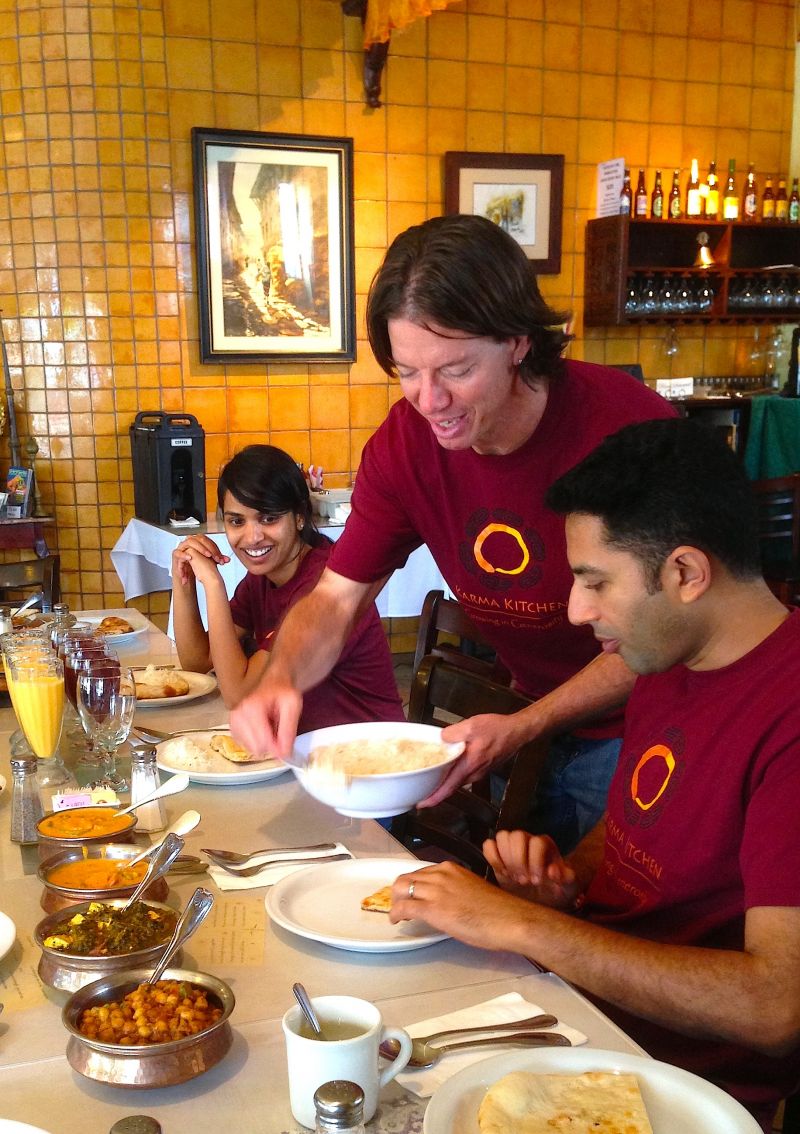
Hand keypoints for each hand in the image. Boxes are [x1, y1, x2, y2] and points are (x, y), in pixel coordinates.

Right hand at [172, 536, 229, 586]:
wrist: (186, 574)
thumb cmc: (196, 565)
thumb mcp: (208, 562)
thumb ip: (217, 559)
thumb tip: (227, 559)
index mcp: (198, 542)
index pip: (208, 540)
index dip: (216, 548)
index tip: (221, 558)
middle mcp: (190, 542)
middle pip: (200, 538)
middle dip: (209, 548)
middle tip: (215, 557)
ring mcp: (182, 547)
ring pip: (189, 542)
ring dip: (199, 549)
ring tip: (207, 556)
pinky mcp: (175, 554)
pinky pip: (178, 552)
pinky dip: (184, 555)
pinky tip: (190, 558)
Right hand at [229, 669, 302, 759]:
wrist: (274, 682)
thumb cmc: (283, 692)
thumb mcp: (293, 706)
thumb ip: (288, 730)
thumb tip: (284, 753)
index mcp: (251, 708)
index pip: (263, 742)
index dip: (277, 746)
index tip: (286, 742)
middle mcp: (238, 715)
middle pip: (256, 748)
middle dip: (270, 744)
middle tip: (279, 730)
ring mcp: (233, 722)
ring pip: (251, 749)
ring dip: (263, 742)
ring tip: (271, 727)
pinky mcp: (233, 727)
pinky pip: (246, 746)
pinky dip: (256, 741)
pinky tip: (262, 730)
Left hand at [389, 861, 532, 951]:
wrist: (509, 919)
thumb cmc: (498, 910)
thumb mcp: (472, 890)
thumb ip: (455, 890)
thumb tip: (446, 902)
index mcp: (451, 868)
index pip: (421, 872)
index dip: (413, 885)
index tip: (413, 896)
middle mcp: (440, 874)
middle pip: (406, 878)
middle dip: (399, 892)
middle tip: (402, 906)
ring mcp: (436, 890)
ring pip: (401, 889)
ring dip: (396, 902)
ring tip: (399, 915)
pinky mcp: (432, 908)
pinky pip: (404, 907)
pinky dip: (396, 914)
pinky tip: (397, 921)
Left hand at [417, 712, 524, 806]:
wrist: (518, 732)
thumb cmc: (498, 729)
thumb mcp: (472, 725)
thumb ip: (453, 732)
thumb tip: (441, 738)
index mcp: (469, 765)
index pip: (448, 788)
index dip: (434, 798)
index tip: (420, 804)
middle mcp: (474, 774)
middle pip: (451, 788)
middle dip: (435, 792)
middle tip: (419, 792)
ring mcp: (480, 773)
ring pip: (458, 782)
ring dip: (444, 784)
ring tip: (429, 781)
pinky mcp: (483, 768)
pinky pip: (464, 776)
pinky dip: (453, 776)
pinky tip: (448, 768)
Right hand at [483, 830, 578, 909]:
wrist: (543, 898)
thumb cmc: (558, 890)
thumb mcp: (569, 886)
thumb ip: (567, 877)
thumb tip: (552, 871)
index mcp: (546, 845)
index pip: (537, 842)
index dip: (535, 861)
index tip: (537, 881)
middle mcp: (528, 841)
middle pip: (517, 835)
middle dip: (518, 860)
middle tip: (523, 881)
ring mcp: (512, 847)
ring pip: (502, 836)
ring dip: (505, 858)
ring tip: (512, 876)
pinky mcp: (499, 856)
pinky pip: (488, 846)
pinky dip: (492, 858)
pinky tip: (502, 873)